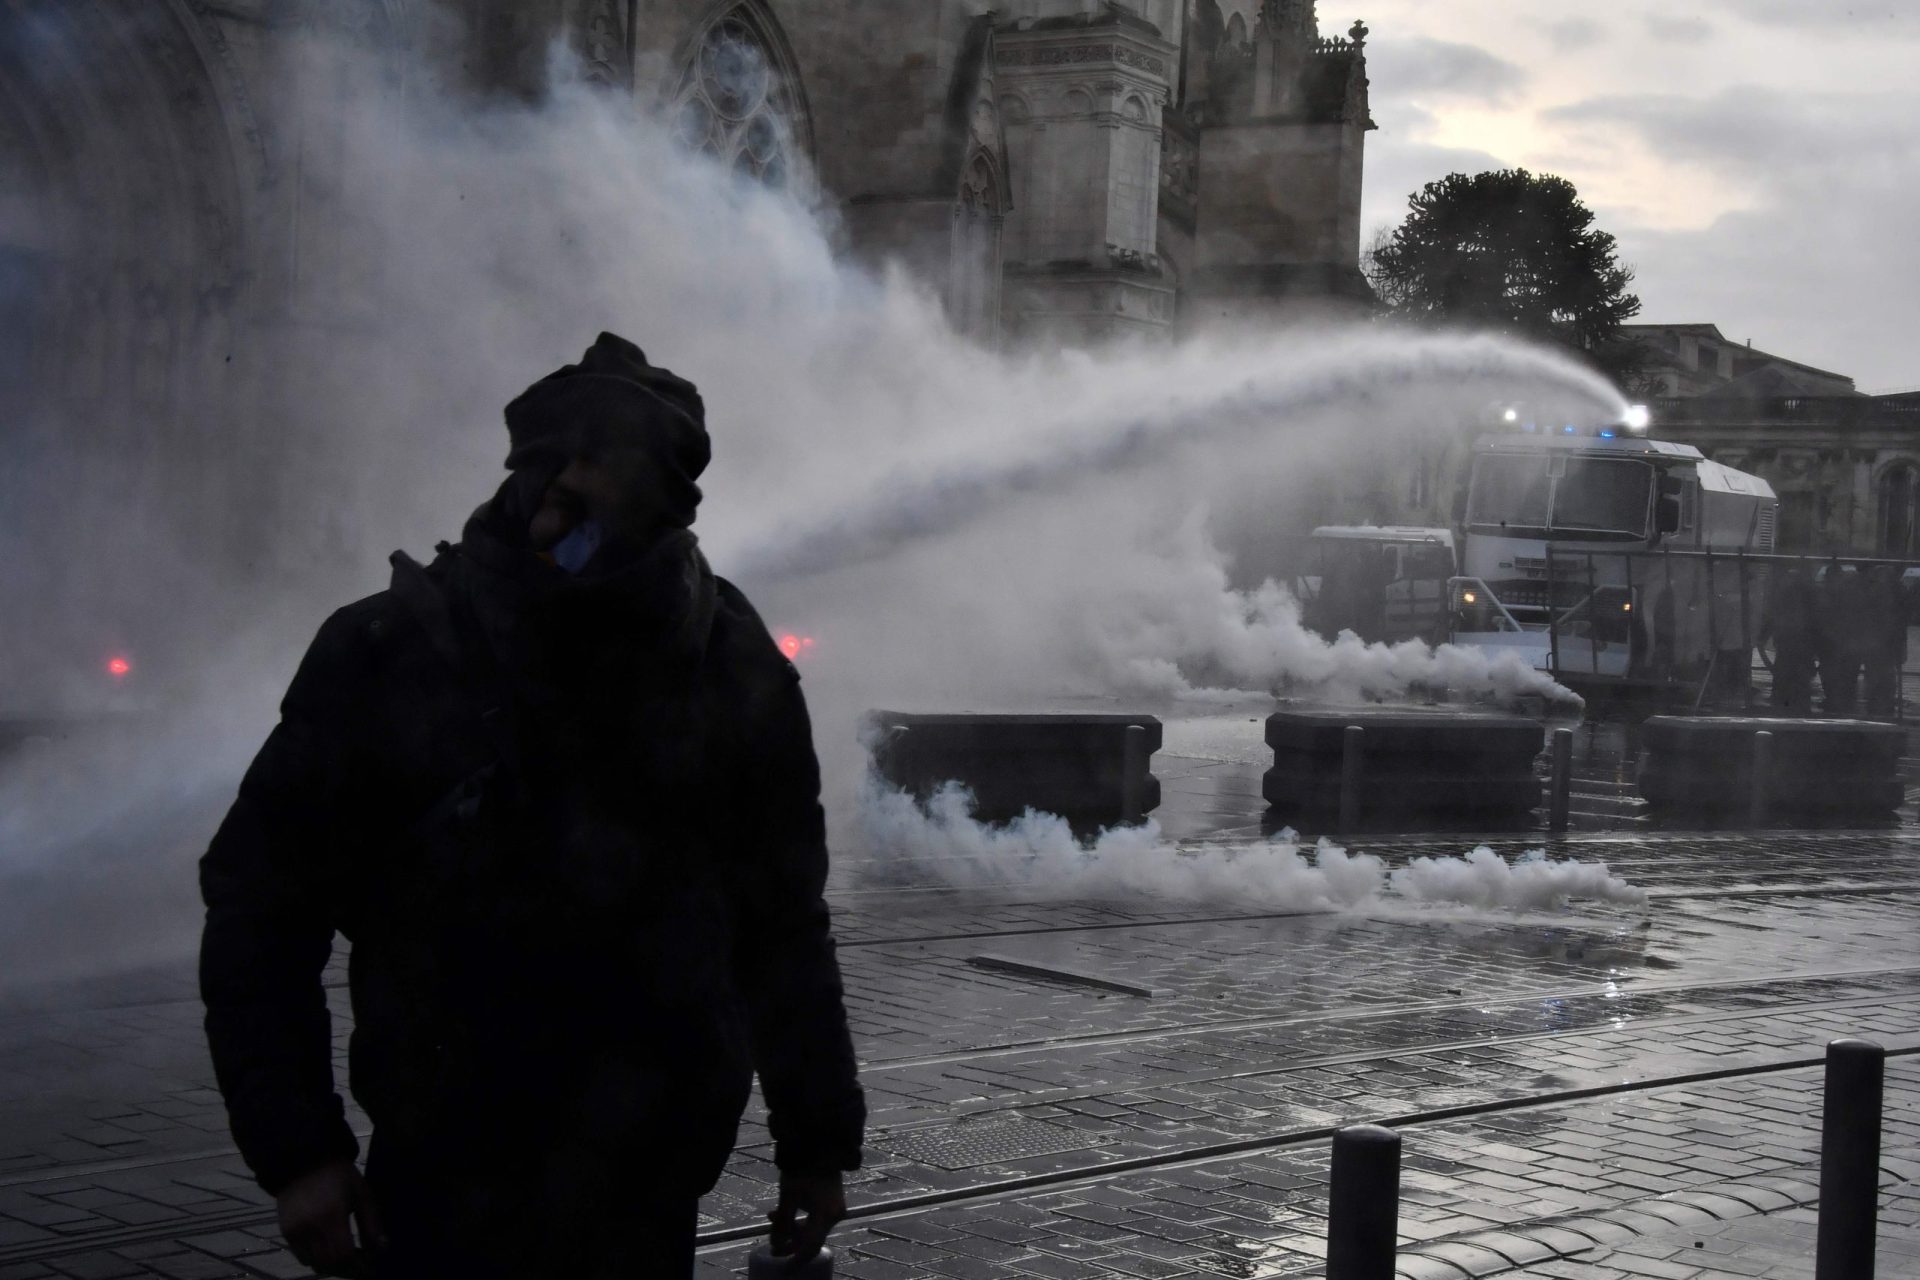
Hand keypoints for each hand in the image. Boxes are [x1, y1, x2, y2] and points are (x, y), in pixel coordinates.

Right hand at [275, 1159, 385, 1276]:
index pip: (344, 1254)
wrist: (304, 1161)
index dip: (358, 1265)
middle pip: (329, 1263)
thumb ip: (371, 1223)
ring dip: (332, 1266)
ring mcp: (295, 1232)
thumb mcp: (361, 1193)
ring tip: (347, 1261)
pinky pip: (302, 1257)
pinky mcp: (286, 1233)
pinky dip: (317, 1260)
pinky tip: (329, 1253)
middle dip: (348, 1269)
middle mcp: (310, 1227)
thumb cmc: (339, 1175)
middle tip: (362, 1266)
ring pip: (315, 1263)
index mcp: (332, 1215)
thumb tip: (381, 1248)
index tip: (370, 1266)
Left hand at [768, 1170, 845, 1263]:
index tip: (783, 1268)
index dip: (796, 1260)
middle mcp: (835, 1215)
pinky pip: (815, 1219)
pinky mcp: (832, 1202)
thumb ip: (782, 1222)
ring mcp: (835, 1209)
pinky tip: (781, 1212)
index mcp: (826, 1216)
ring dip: (791, 1229)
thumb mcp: (788, 1196)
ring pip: (811, 1229)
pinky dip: (799, 1220)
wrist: (820, 1145)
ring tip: (771, 1218)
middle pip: (811, 1239)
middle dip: (790, 1243)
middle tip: (772, 1248)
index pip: (811, 1247)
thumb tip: (775, 1244)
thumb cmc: (804, 1170)